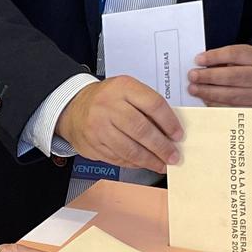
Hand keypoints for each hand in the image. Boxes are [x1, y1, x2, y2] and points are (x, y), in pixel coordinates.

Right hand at [54, 75, 183, 172]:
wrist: (73, 107)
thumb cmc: (107, 99)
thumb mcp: (127, 91)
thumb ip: (147, 106)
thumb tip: (170, 131)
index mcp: (123, 87)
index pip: (153, 104)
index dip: (169, 122)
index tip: (178, 135)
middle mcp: (109, 105)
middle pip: (142, 129)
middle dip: (161, 146)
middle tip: (173, 156)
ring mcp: (99, 126)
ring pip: (130, 148)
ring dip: (149, 160)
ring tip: (161, 164)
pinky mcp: (93, 144)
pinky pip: (118, 157)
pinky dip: (134, 163)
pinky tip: (144, 163)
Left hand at [187, 44, 251, 107]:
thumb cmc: (245, 66)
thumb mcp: (239, 56)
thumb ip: (222, 59)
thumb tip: (200, 66)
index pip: (235, 54)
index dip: (215, 57)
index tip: (198, 60)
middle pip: (234, 76)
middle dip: (210, 76)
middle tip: (193, 76)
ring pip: (231, 95)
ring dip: (209, 92)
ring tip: (194, 88)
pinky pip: (231, 108)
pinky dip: (215, 103)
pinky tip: (204, 98)